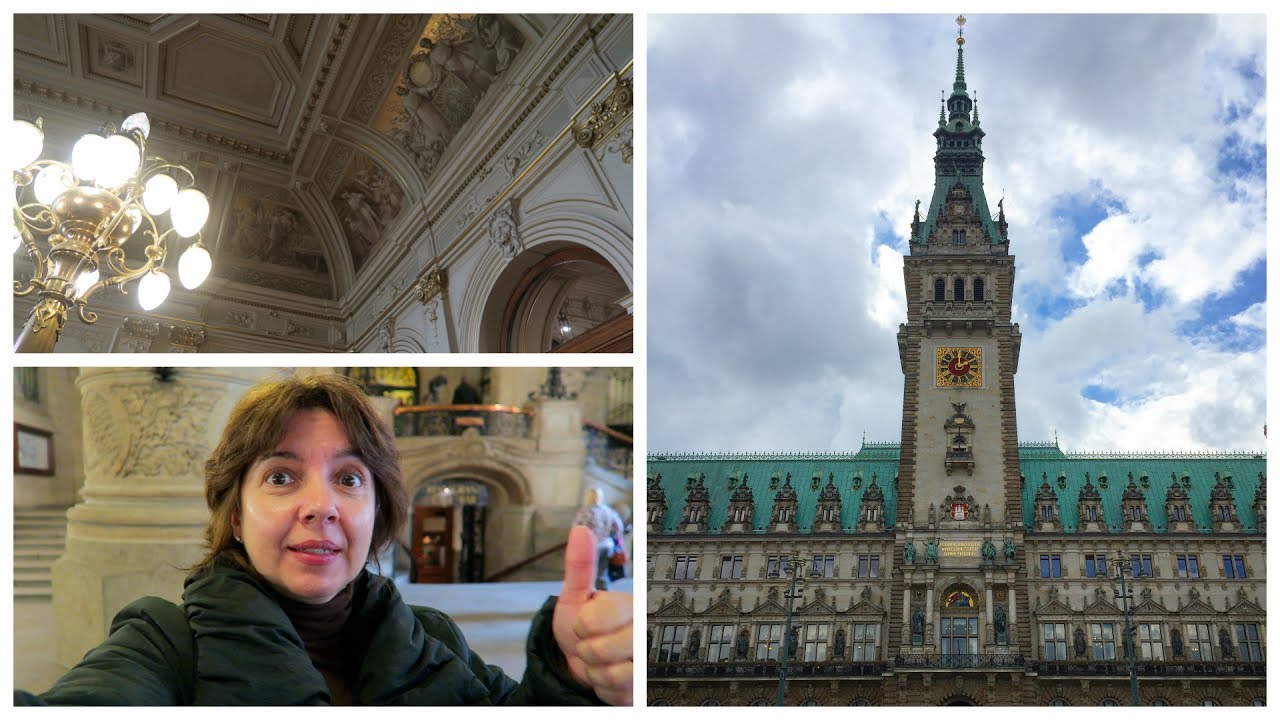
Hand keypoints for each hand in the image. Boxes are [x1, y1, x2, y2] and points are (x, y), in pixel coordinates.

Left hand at [552, 526, 632, 704]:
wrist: (582, 667)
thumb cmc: (581, 629)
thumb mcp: (575, 597)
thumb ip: (579, 566)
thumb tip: (581, 530)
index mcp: (631, 604)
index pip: (599, 617)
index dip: (582, 625)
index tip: (583, 623)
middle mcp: (646, 631)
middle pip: (605, 648)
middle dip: (587, 651)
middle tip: (591, 645)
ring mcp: (649, 661)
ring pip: (614, 674)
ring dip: (596, 672)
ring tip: (601, 661)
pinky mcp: (648, 688)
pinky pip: (619, 694)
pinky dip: (606, 690)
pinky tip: (611, 678)